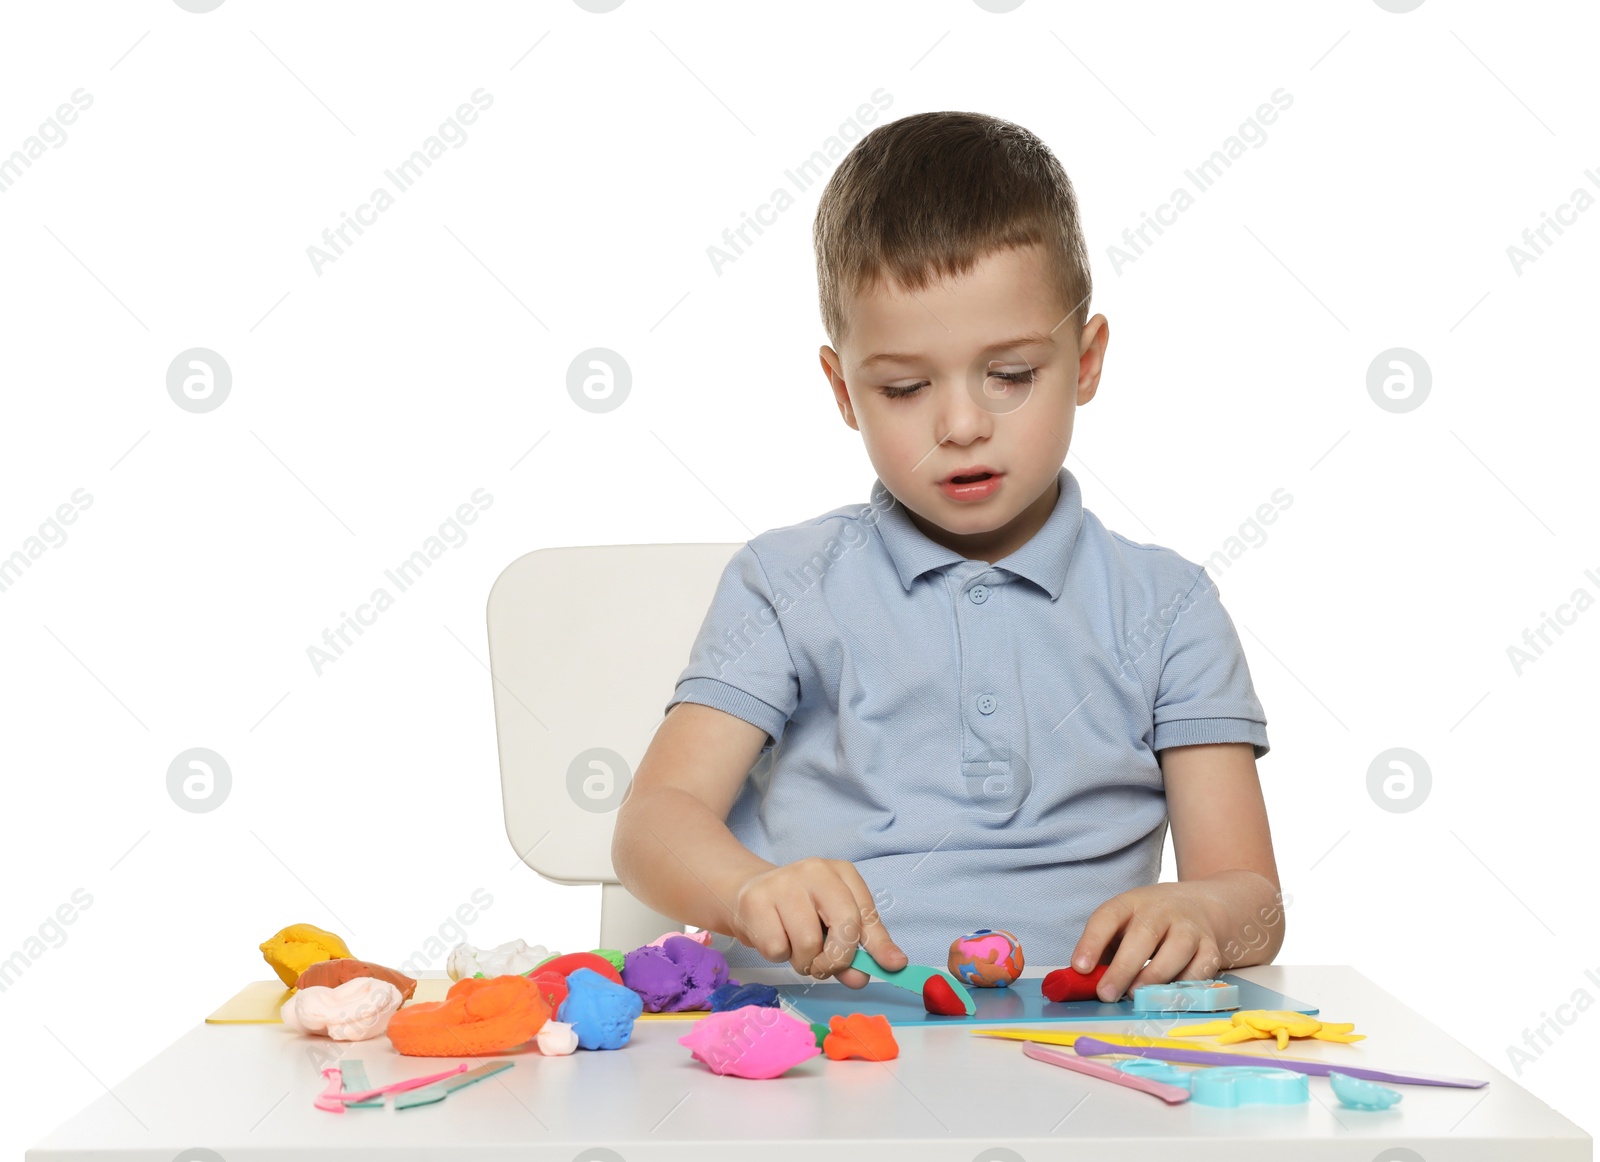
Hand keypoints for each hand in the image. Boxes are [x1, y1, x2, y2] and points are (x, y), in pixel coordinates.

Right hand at [730, 856, 905, 987]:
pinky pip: (777, 948)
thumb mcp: (831, 922)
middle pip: (844, 926)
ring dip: (803, 961)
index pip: (866, 912)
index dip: (878, 944)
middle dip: (837, 959)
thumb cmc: (797, 911)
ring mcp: (783, 883)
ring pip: (808, 944)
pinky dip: (778, 956)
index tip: (891, 965)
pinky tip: (774, 937)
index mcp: (841, 873)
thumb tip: (862, 978)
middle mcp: (815, 871)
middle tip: (823, 967)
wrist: (745, 891)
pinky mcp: (756, 901)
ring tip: (794, 948)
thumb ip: (852, 950)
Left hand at [1069, 881, 1226, 1002]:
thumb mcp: (1121, 927)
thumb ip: (1103, 954)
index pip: (1107, 917)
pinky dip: (1186, 985)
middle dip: (1123, 968)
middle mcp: (1160, 911)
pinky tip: (1168, 996)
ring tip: (1136, 996)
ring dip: (1155, 976)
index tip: (1079, 968)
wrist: (1199, 905)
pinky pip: (1202, 967)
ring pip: (1177, 949)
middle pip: (1143, 936)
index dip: (1092, 942)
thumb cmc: (1147, 924)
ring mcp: (1188, 927)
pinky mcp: (1210, 946)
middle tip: (1107, 994)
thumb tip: (1081, 984)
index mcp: (1129, 904)